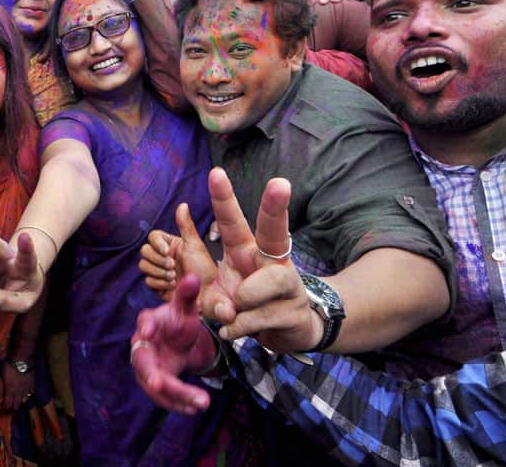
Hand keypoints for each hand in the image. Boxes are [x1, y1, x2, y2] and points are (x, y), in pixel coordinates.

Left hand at [0, 362, 34, 412]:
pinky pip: (30, 394)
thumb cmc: (9, 366)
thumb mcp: (1, 376)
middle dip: (11, 408)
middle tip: (8, 406)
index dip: (4, 409)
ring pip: (24, 401)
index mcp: (10, 391)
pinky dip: (27, 396)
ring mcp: (27, 389)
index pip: (7, 405)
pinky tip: (24, 395)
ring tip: (16, 401)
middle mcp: (19, 393)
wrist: (22, 359)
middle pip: (16, 406)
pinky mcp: (32, 385)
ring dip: (19, 403)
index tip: (1, 409)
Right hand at [131, 274, 216, 414]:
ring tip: (199, 402)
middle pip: (143, 362)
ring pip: (155, 384)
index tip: (146, 332)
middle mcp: (142, 347)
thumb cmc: (178, 321)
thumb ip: (187, 295)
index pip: (144, 323)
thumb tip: (193, 277)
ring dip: (175, 395)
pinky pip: (164, 396)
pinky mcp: (155, 383)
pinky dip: (179, 403)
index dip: (145, 327)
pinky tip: (196, 407)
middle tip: (157, 384)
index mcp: (148, 323)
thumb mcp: (186, 308)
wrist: (177, 341)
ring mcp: (146, 367)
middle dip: (150, 374)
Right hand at [139, 203, 216, 300]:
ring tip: (174, 277)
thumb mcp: (195, 245)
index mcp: (171, 245)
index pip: (153, 237)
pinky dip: (159, 284)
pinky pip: (148, 281)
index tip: (166, 250)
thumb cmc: (204, 269)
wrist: (206, 294)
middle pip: (145, 251)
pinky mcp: (157, 286)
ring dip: (159, 272)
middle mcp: (162, 257)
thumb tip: (183, 205)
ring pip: (144, 266)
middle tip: (173, 266)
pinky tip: (172, 286)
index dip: (156, 243)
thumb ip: (186, 226)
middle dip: (158, 260)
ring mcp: (159, 271)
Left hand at [202, 168, 319, 353]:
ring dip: (245, 299)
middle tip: (280, 183)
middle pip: (274, 231)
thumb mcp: (217, 300)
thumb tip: (228, 312)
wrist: (287, 332)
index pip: (234, 223)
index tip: (215, 173)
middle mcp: (271, 260)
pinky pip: (262, 316)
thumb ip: (212, 303)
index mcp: (248, 252)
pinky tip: (236, 328)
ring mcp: (288, 284)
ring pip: (267, 281)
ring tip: (234, 310)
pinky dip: (242, 326)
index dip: (224, 199)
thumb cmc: (248, 307)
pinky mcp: (294, 310)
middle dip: (275, 207)